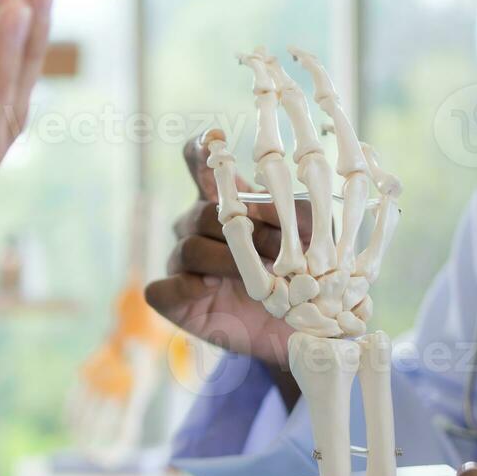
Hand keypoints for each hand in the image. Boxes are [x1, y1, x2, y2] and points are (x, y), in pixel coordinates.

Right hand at [144, 134, 312, 369]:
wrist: (291, 337)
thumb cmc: (299, 283)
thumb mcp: (314, 247)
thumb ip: (307, 223)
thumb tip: (306, 215)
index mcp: (226, 203)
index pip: (200, 162)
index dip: (201, 149)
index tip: (216, 138)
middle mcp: (197, 225)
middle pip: (205, 211)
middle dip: (247, 230)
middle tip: (281, 251)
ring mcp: (181, 262)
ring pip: (190, 247)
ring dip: (228, 263)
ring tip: (259, 284)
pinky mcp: (173, 298)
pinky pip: (161, 288)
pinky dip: (182, 289)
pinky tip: (205, 293)